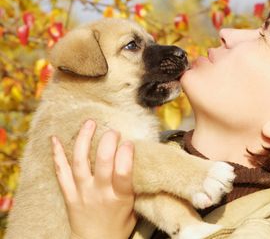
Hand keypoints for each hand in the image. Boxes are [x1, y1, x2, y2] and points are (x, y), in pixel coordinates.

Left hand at [51, 120, 136, 238]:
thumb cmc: (119, 224)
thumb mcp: (133, 206)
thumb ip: (133, 184)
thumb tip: (136, 157)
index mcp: (120, 198)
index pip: (123, 173)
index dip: (126, 155)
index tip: (129, 142)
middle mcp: (100, 193)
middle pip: (103, 163)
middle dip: (108, 142)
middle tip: (112, 131)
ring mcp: (82, 193)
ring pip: (80, 162)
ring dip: (84, 140)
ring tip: (89, 123)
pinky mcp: (69, 194)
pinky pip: (61, 173)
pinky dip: (57, 155)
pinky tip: (55, 139)